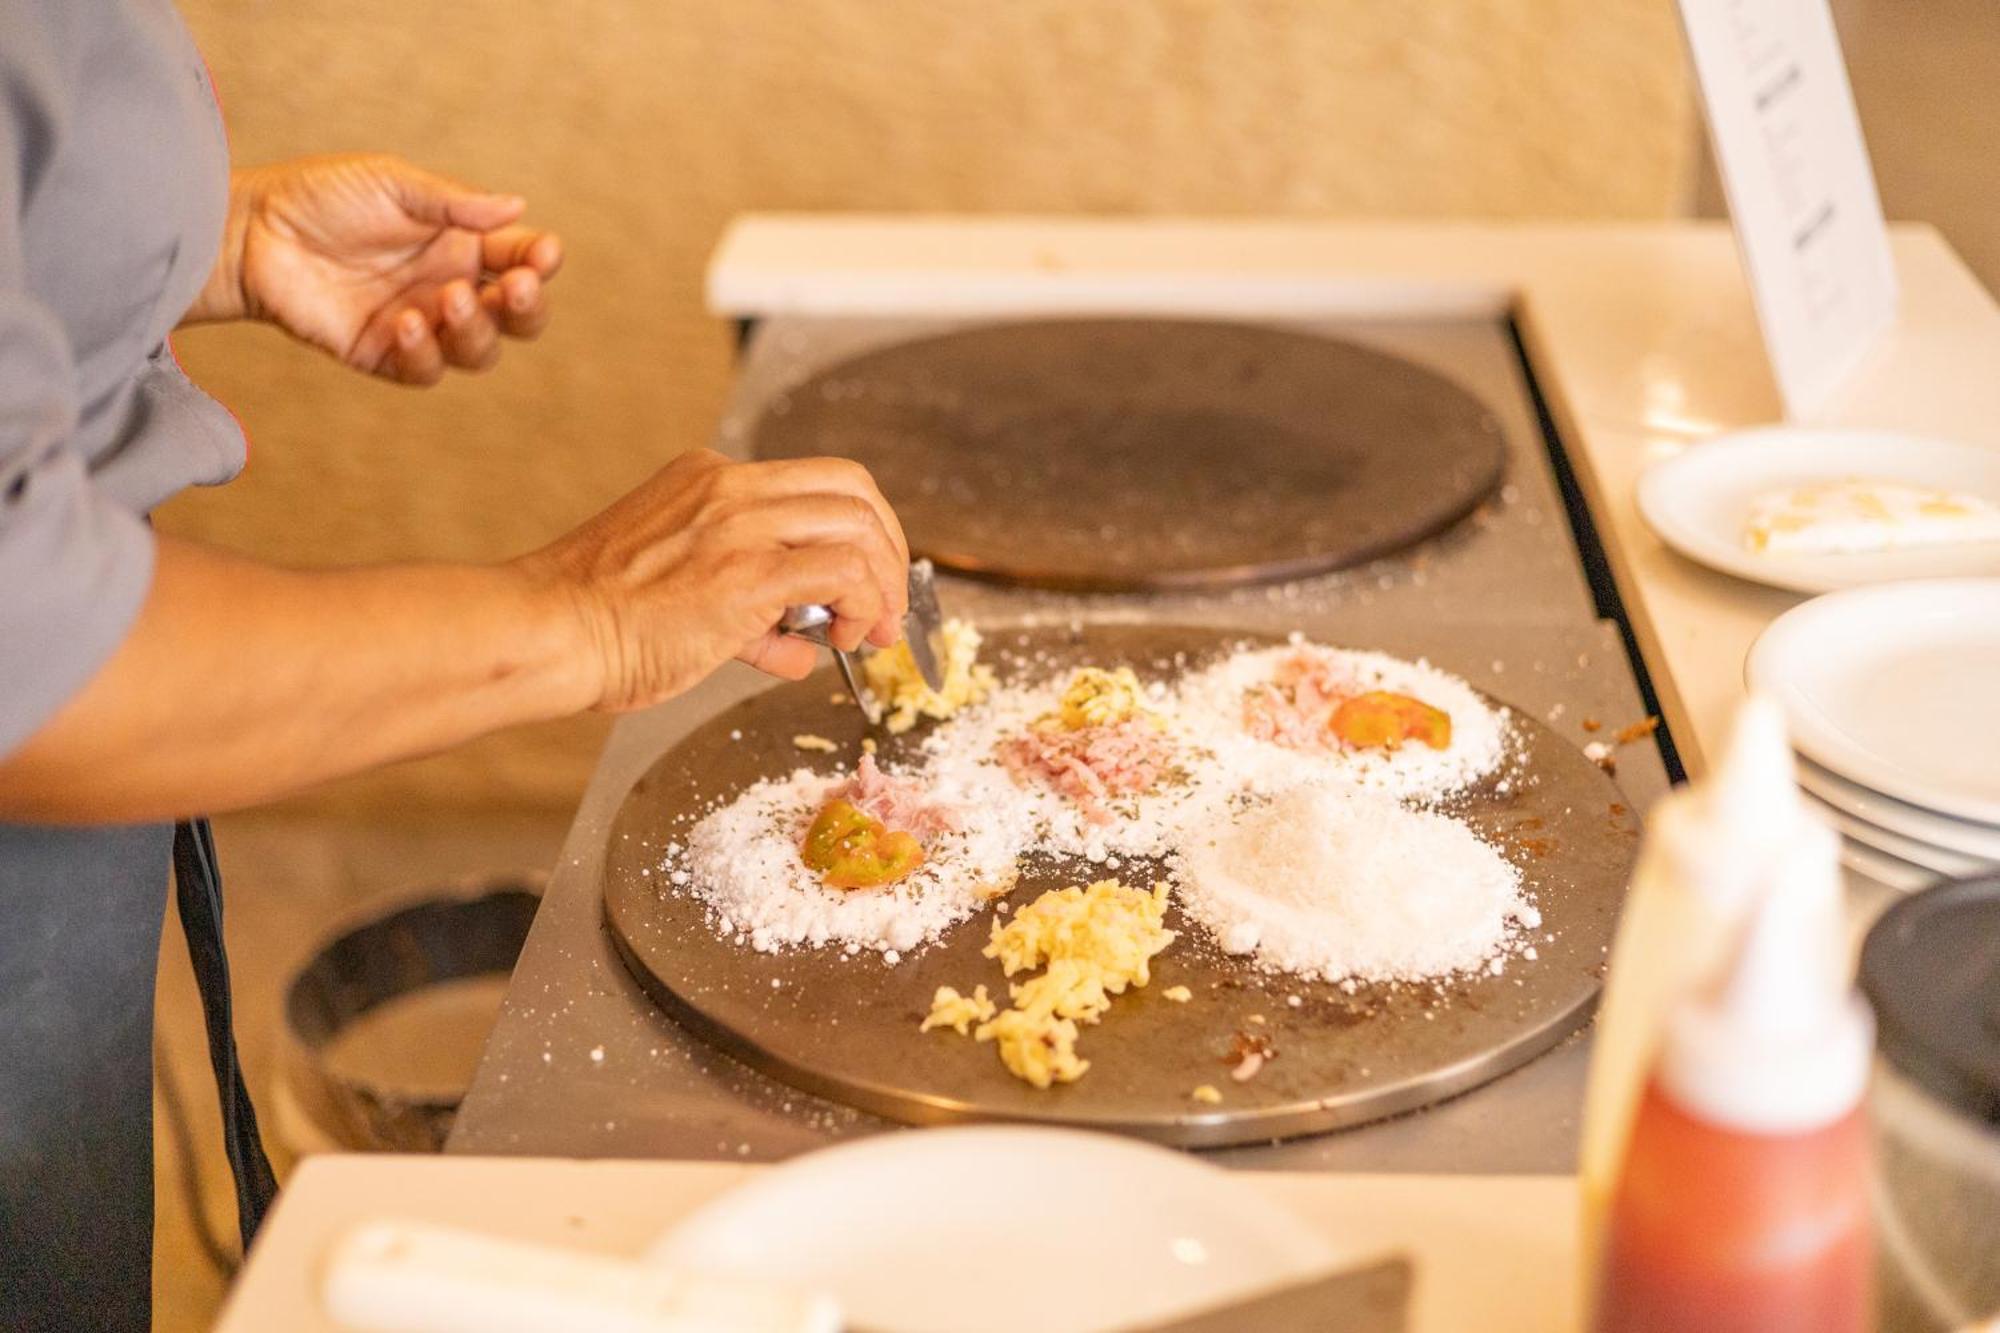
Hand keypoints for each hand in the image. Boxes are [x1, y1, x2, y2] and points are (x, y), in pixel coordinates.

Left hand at [207, 154, 562, 384]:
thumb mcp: (392, 181)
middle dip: (528, 307)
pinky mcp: (384, 354)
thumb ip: (453, 201)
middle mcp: (450, 286)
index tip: (542, 253)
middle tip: (516, 287)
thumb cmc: (321, 196)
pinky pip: (425, 370)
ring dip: (478, 329)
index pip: (522, 259)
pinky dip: (426, 352)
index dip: (541, 260)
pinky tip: (407, 322)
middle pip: (517, 316)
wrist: (251, 231)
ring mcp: (422, 324)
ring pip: (480, 350)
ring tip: (451, 299)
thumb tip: (518, 207)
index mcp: (462, 243)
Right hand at [519, 450, 911, 712]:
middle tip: (889, 608)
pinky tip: (845, 640)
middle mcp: (729, 485)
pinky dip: (865, 605)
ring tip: (873, 632)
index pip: (813, 482)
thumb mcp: (680, 598)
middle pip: (852, 489)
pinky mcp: (748, 571)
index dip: (859, 529)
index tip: (868, 580)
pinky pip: (843, 572)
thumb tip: (795, 648)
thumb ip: (748, 617)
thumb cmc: (598, 625)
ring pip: (857, 524)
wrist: (548, 633)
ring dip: (883, 583)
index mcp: (708, 477)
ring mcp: (740, 523)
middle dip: (888, 550)